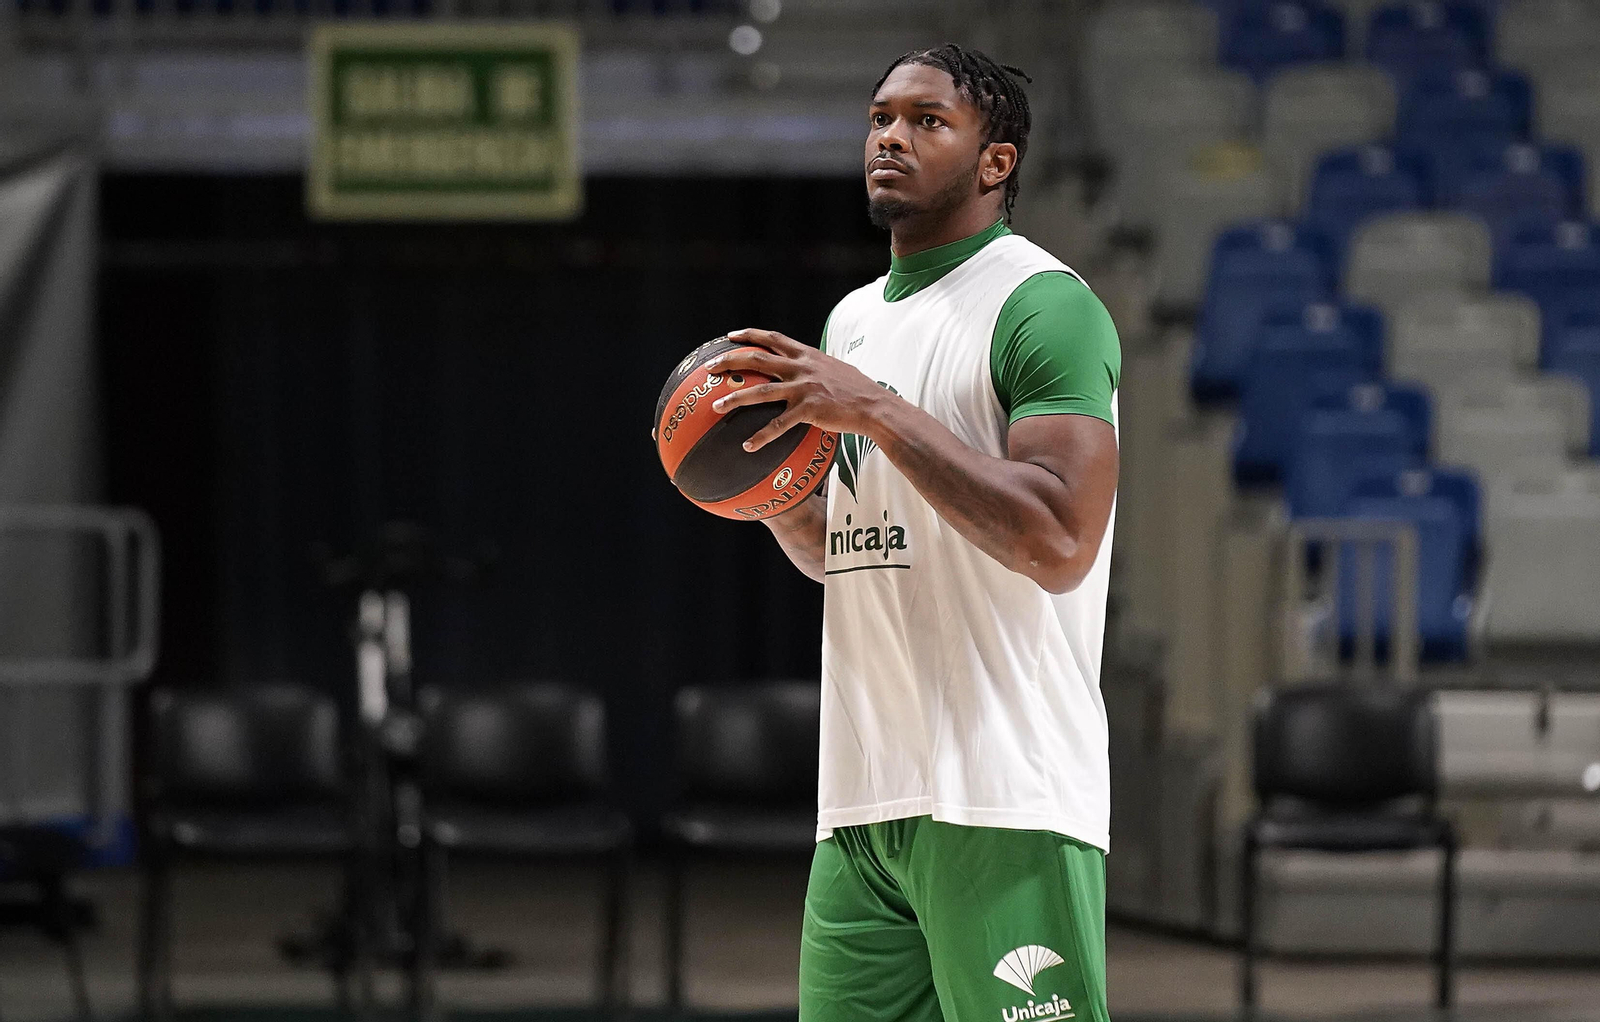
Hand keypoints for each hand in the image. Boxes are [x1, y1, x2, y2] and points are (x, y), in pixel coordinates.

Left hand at [706, 328, 888, 451]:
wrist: (874, 405)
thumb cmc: (857, 389)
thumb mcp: (834, 368)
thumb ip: (815, 366)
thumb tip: (805, 369)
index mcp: (806, 355)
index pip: (772, 338)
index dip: (749, 335)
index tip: (729, 337)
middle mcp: (801, 367)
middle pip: (757, 359)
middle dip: (730, 361)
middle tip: (710, 368)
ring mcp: (803, 388)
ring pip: (761, 391)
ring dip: (736, 398)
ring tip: (716, 407)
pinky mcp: (808, 410)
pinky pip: (778, 425)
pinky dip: (761, 436)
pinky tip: (747, 446)